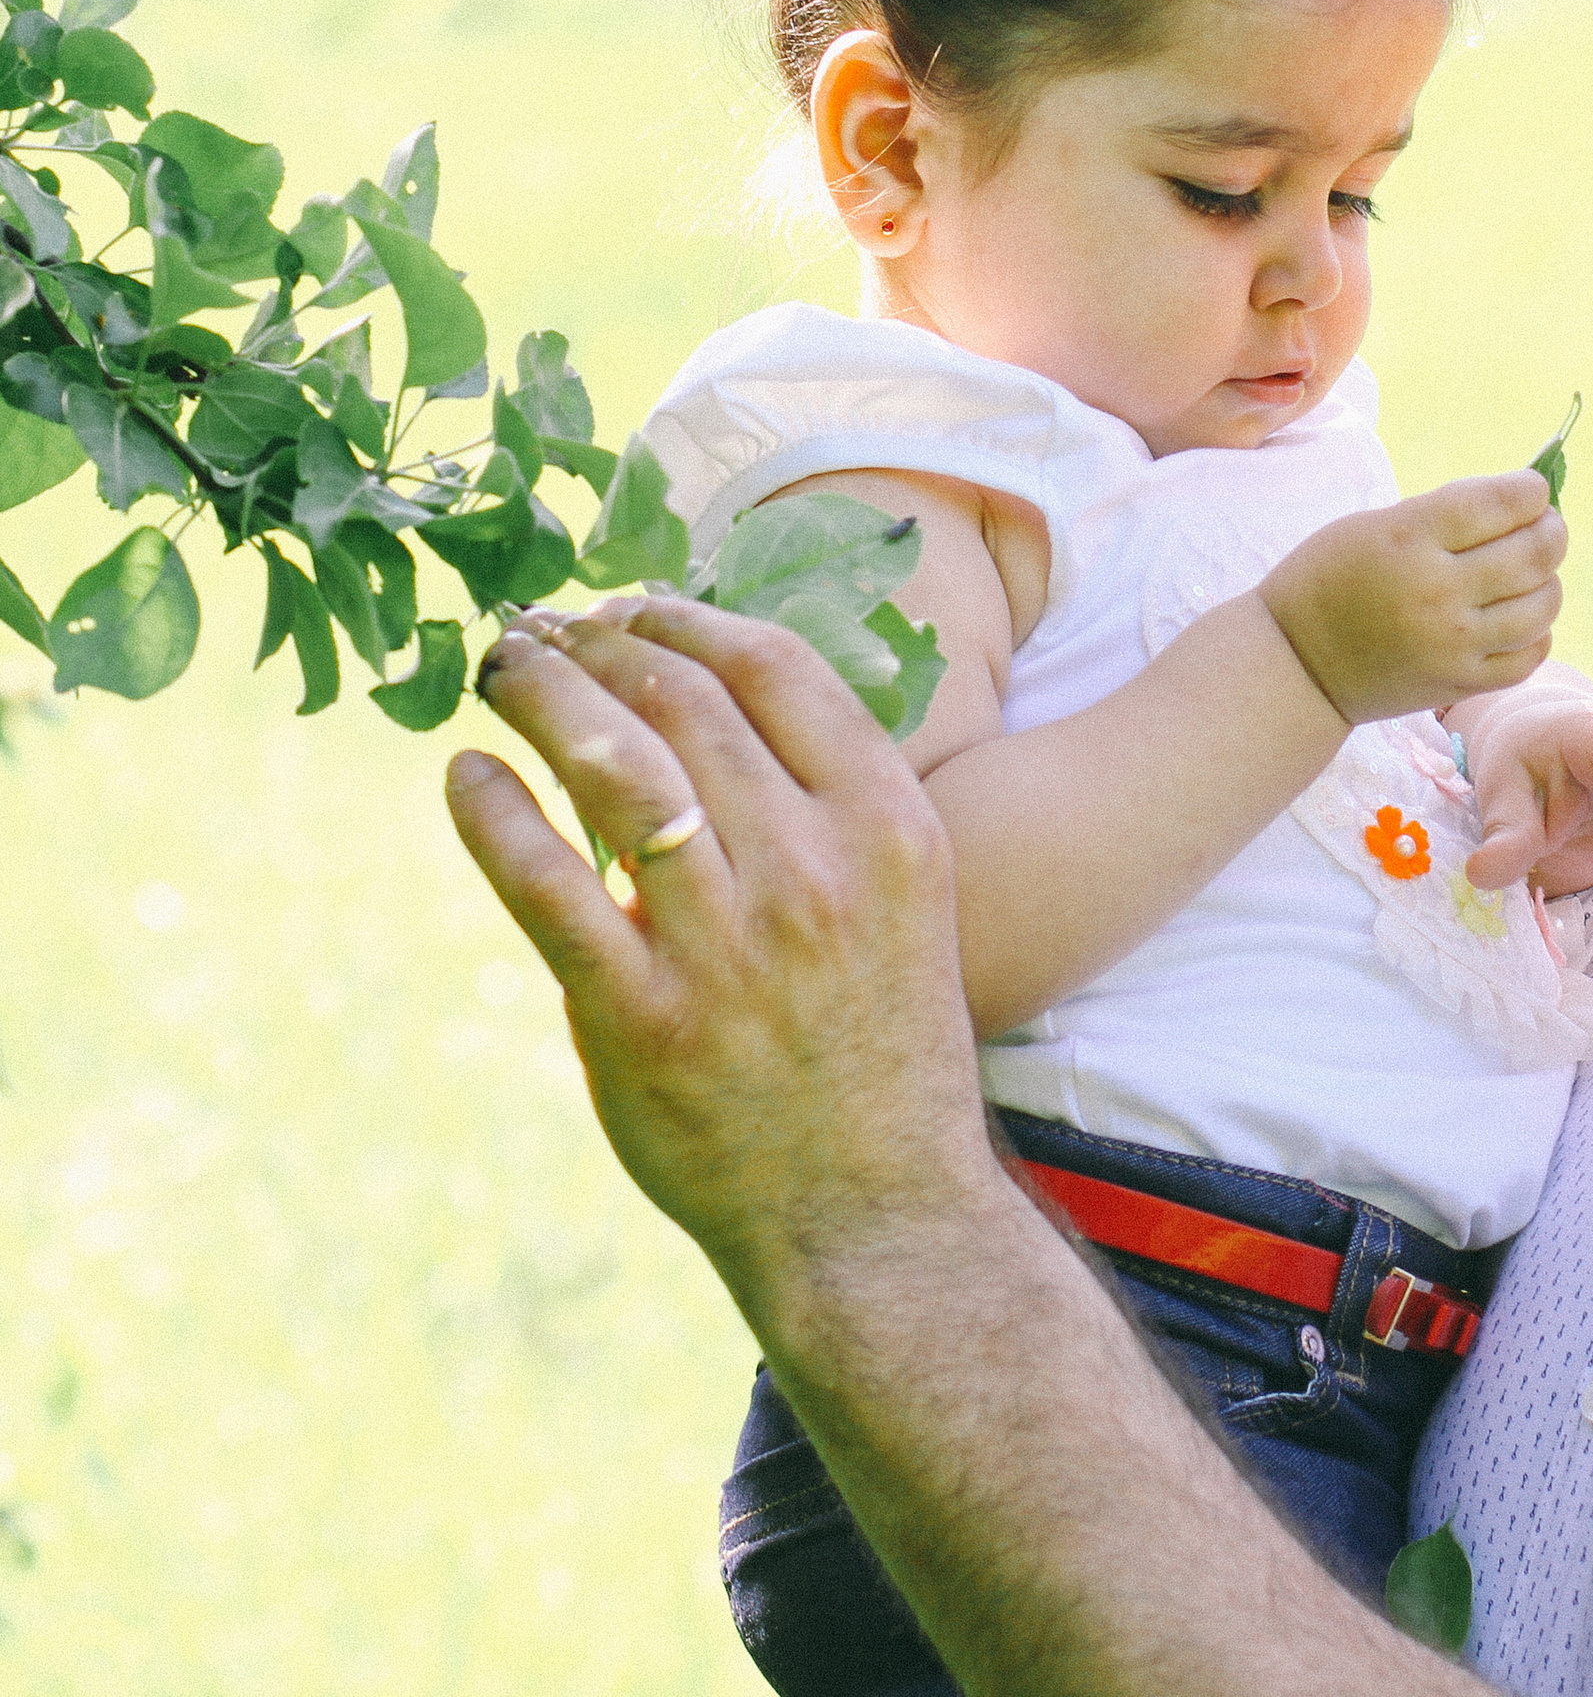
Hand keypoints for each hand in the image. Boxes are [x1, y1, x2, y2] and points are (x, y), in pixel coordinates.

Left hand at [444, 597, 1010, 1316]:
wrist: (876, 1210)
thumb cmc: (881, 1039)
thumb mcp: (900, 895)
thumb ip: (822, 799)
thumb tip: (691, 696)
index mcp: (888, 825)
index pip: (775, 669)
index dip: (687, 619)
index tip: (632, 606)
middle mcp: (813, 869)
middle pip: (682, 699)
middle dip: (599, 642)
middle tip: (547, 628)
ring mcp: (726, 946)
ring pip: (612, 767)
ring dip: (543, 695)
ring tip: (503, 668)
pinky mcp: (641, 1018)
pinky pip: (547, 887)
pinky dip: (496, 814)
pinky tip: (468, 775)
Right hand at [1258, 471, 1564, 724]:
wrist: (1296, 664)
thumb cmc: (1329, 579)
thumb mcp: (1373, 525)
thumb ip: (1444, 513)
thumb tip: (1518, 502)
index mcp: (1410, 538)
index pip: (1502, 503)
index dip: (1531, 490)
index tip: (1532, 489)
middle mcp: (1438, 591)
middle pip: (1534, 553)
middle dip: (1552, 530)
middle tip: (1546, 525)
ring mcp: (1453, 643)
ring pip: (1542, 605)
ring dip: (1548, 580)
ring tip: (1533, 573)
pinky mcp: (1460, 684)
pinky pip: (1529, 655)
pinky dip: (1537, 632)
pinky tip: (1521, 619)